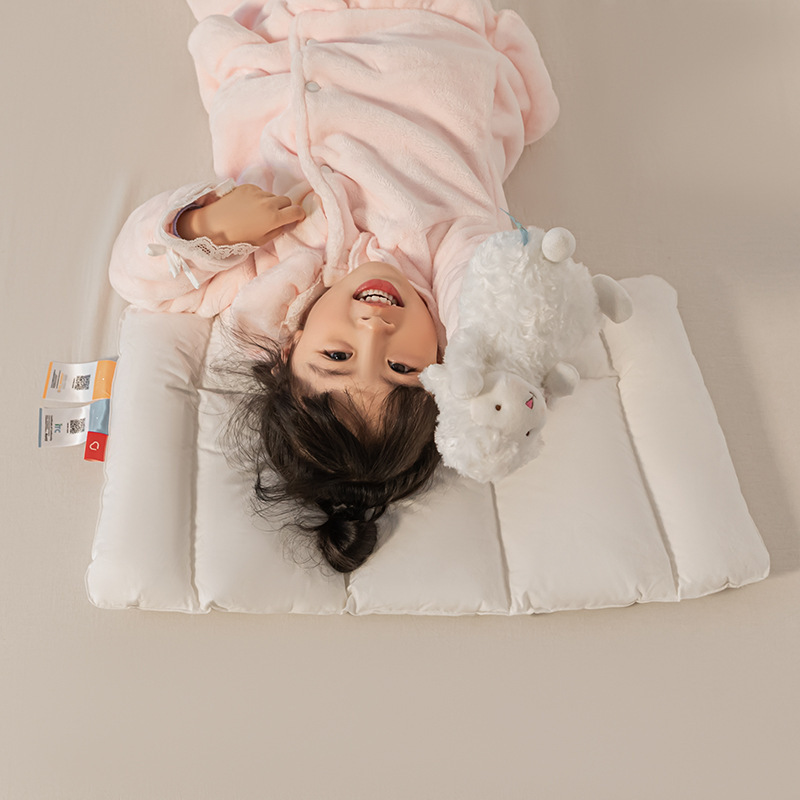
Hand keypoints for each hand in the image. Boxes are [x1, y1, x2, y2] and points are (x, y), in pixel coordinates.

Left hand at [176, 184, 305, 246]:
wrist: (211, 225)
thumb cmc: (235, 238)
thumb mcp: (260, 240)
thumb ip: (277, 230)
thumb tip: (285, 223)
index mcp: (273, 219)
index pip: (297, 211)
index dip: (299, 215)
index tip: (297, 218)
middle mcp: (268, 203)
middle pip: (287, 201)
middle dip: (285, 208)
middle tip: (277, 217)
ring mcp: (257, 193)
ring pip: (273, 196)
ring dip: (271, 203)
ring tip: (258, 213)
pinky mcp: (247, 187)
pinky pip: (260, 191)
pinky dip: (259, 198)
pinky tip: (248, 206)